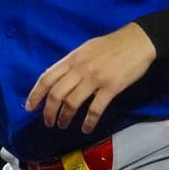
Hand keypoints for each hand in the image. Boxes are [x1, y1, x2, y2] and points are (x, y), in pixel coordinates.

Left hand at [27, 23, 157, 133]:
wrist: (138, 42)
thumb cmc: (112, 45)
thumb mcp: (86, 49)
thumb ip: (72, 64)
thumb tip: (59, 78)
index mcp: (72, 59)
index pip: (47, 78)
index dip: (35, 94)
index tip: (29, 108)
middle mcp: (80, 69)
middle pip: (57, 94)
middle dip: (49, 112)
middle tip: (48, 122)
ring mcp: (95, 79)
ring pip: (73, 103)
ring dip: (65, 117)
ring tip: (63, 125)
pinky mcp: (111, 88)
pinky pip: (95, 108)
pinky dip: (89, 121)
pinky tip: (86, 128)